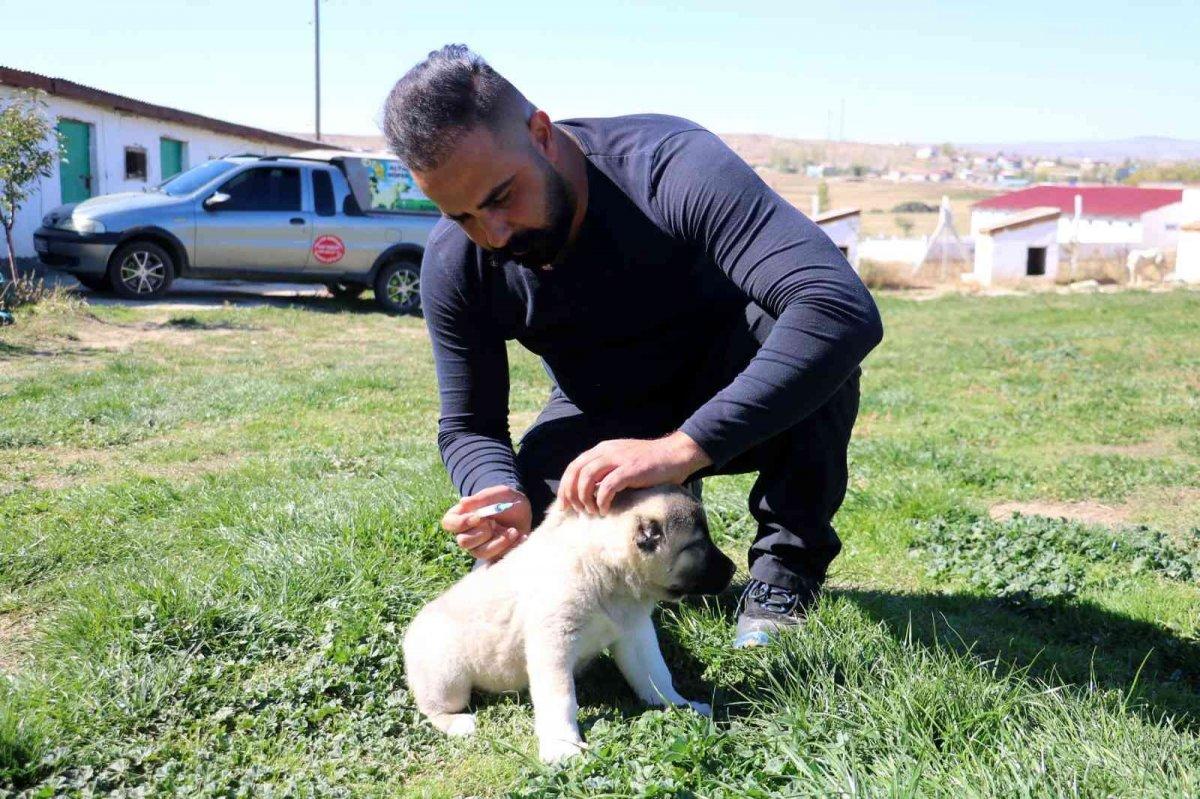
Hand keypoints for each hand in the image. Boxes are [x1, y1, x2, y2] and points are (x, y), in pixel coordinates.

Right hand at [441, 485, 532, 560]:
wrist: (523, 510)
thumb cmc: (505, 500)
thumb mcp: (497, 493)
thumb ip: (481, 498)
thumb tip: (463, 502)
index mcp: (462, 516)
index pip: (449, 523)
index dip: (461, 523)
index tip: (479, 517)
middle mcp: (467, 533)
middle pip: (463, 542)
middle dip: (482, 533)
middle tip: (494, 523)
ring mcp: (480, 546)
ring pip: (479, 553)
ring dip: (499, 542)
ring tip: (513, 531)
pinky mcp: (494, 555)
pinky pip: (497, 559)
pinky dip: (511, 549)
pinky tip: (521, 537)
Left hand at [557, 431, 711, 515]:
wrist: (675, 454)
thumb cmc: (650, 464)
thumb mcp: (622, 462)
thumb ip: (606, 472)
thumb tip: (589, 493)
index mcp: (602, 449)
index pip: (574, 466)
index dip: (564, 486)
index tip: (564, 504)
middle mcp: (606, 451)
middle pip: (575, 471)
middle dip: (570, 493)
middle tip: (574, 511)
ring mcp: (618, 459)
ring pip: (587, 478)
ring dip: (585, 498)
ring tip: (592, 512)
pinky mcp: (630, 470)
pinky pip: (607, 486)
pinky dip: (602, 500)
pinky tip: (605, 510)